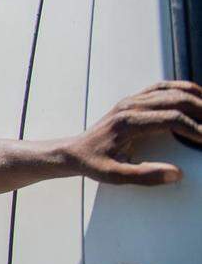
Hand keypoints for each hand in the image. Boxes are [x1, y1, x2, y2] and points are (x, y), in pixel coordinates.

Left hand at [67, 81, 201, 184]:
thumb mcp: (115, 176)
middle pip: (176, 100)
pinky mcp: (133, 99)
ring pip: (172, 90)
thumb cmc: (94, 163)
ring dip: (196, 98)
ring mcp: (132, 100)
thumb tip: (176, 173)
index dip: (195, 129)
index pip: (171, 119)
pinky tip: (198, 97)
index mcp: (128, 123)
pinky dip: (183, 89)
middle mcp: (130, 106)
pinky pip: (162, 87)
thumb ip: (145, 176)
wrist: (75, 151)